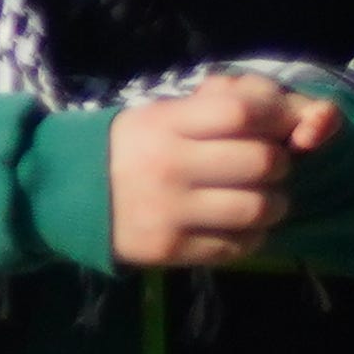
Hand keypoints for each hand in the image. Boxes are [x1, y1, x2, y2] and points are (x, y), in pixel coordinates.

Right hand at [103, 75, 338, 270]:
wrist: (65, 192)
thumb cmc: (129, 147)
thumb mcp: (162, 114)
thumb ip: (219, 104)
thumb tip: (288, 108)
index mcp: (164, 122)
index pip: (240, 111)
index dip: (277, 116)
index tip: (285, 125)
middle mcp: (168, 164)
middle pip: (260, 161)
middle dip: (279, 163)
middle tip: (269, 166)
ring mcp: (170, 210)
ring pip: (258, 208)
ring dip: (274, 203)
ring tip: (261, 199)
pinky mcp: (173, 248)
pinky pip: (240, 245)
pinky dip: (252, 235)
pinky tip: (239, 225)